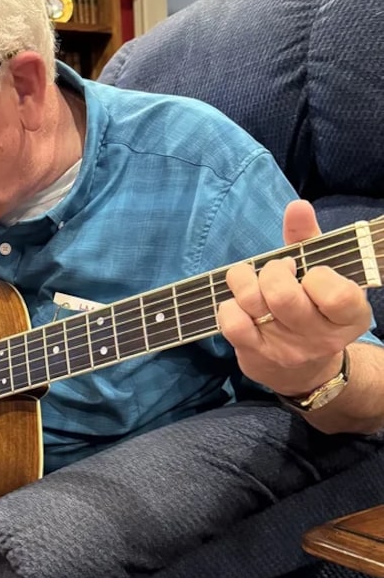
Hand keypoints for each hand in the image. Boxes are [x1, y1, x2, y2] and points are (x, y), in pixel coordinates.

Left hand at [218, 200, 371, 396]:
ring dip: (244, 280)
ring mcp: (285, 349)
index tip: (310, 273)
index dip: (317, 276)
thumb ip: (309, 239)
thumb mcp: (321, 274)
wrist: (305, 371)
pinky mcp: (255, 356)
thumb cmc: (313, 308)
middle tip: (278, 272)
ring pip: (253, 304)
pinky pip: (231, 323)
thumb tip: (297, 206)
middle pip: (283, 296)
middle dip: (273, 272)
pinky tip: (238, 304)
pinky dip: (228, 305)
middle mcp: (320, 337)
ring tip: (251, 280)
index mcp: (349, 317)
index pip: (336, 294)